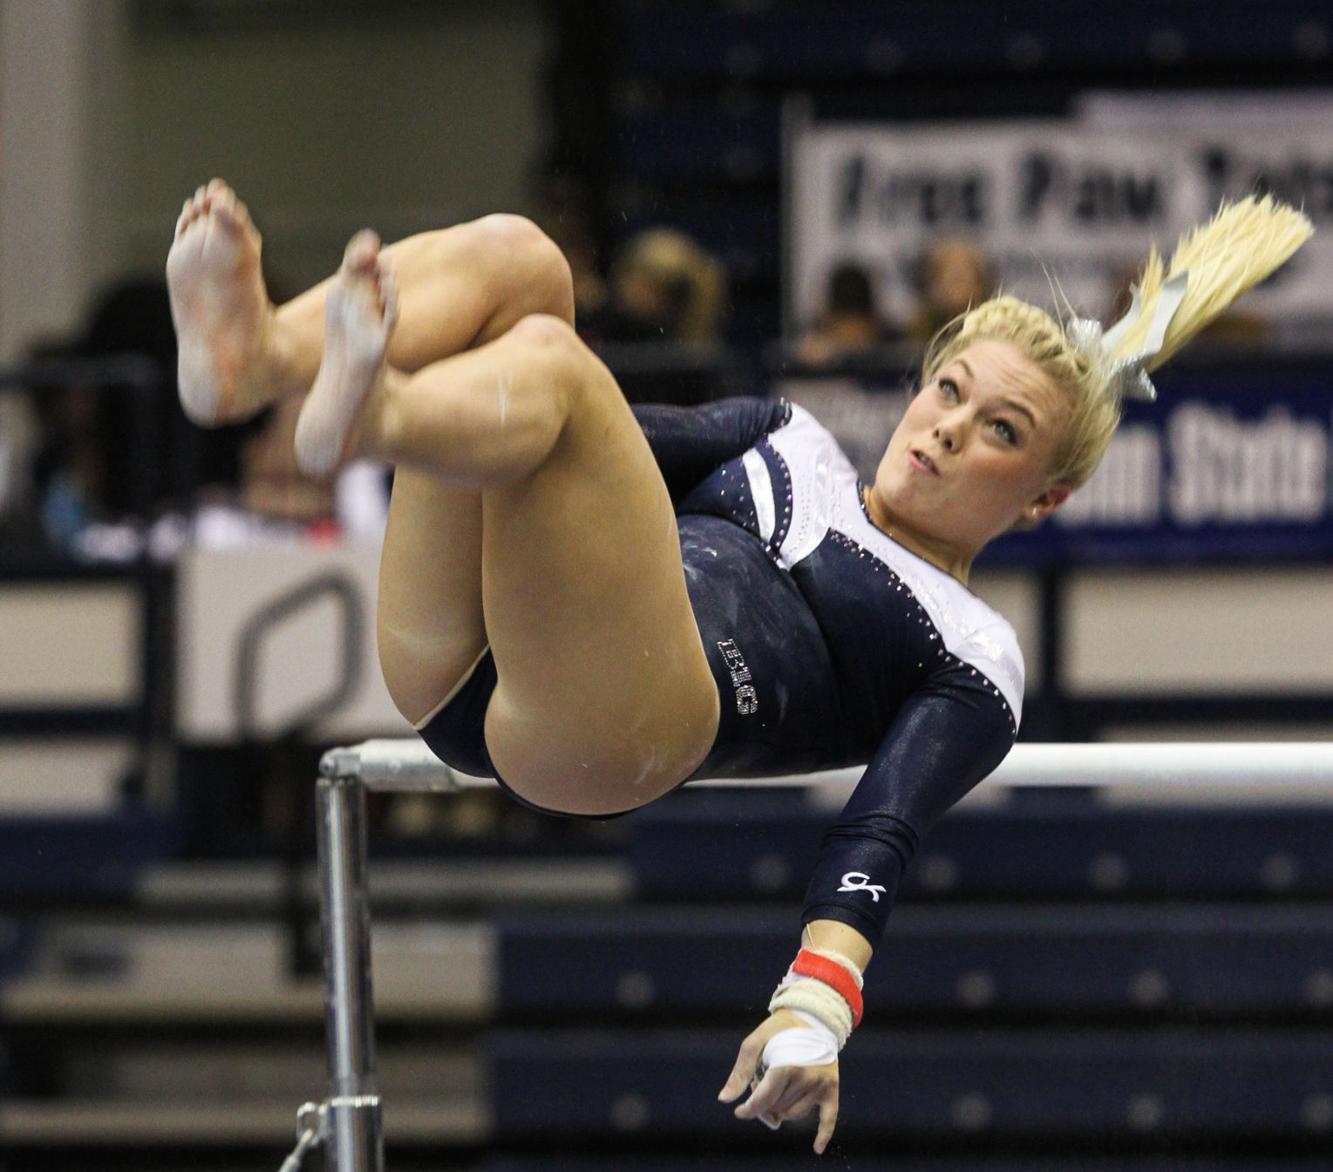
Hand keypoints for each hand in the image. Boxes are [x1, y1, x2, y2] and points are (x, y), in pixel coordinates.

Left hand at [717, 1009, 839, 1153]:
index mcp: (787, 1065)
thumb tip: (724, 1099)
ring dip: (782, 1108)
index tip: (740, 1112)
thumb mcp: (754, 1043)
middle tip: (761, 1084)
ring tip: (778, 1088)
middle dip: (765, 1101)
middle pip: (777, 1108)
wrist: (811, 1018)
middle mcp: (807, 1077)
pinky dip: (823, 1134)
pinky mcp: (831, 1088)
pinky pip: (829, 1118)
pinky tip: (816, 1148)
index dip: (749, 1109)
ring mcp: (821, 1084)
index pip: (764, 1100)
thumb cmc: (778, 1031)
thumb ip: (740, 1072)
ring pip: (794, 1114)